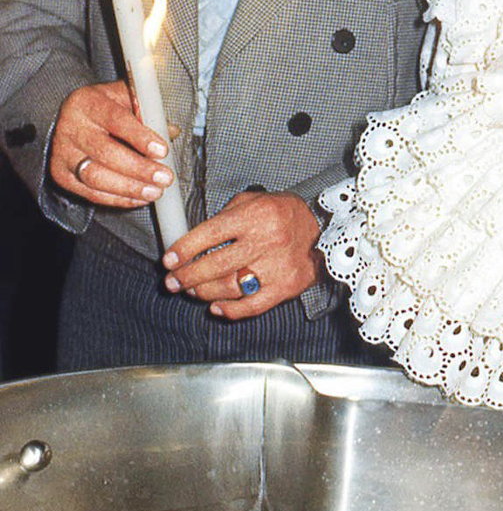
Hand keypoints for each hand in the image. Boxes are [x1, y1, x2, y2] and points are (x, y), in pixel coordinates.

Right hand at [50, 80, 172, 207]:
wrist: (73, 121)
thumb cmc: (105, 110)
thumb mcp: (124, 99)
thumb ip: (148, 113)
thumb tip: (171, 132)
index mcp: (87, 102)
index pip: (116, 119)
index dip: (140, 137)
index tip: (162, 150)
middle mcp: (70, 127)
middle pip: (105, 152)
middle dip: (139, 169)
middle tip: (165, 177)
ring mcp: (62, 153)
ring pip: (95, 177)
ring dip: (130, 188)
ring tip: (156, 191)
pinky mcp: (61, 175)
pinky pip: (91, 193)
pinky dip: (118, 199)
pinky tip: (140, 198)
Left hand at [162, 190, 322, 319]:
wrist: (326, 229)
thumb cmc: (284, 214)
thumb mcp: (255, 200)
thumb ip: (226, 215)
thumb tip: (194, 239)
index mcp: (255, 216)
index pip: (209, 234)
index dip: (184, 249)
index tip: (168, 260)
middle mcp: (265, 241)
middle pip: (215, 264)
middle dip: (187, 276)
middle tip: (172, 282)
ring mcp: (276, 266)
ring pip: (230, 287)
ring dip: (203, 293)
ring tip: (191, 291)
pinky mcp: (286, 287)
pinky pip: (253, 305)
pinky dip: (231, 310)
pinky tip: (216, 307)